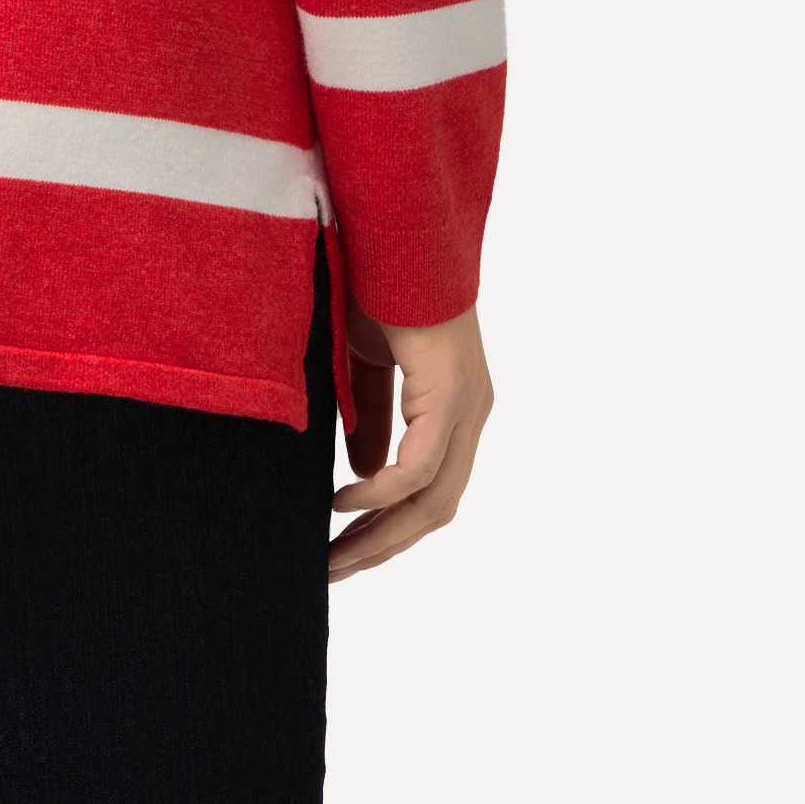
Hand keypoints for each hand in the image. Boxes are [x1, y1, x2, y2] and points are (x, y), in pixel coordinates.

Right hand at [329, 296, 491, 581]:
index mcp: (453, 407)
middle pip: (435, 509)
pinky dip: (383, 493)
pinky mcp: (449, 393)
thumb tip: (362, 477)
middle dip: (382, 547)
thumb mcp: (365, 364)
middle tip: (334, 572)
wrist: (389, 230)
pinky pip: (420, 465)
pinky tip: (343, 503)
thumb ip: (370, 418)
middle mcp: (470, 413)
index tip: (343, 553)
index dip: (389, 529)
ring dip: (382, 534)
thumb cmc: (377, 284)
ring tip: (335, 556)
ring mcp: (466, 406)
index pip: (430, 491)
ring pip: (434, 498)